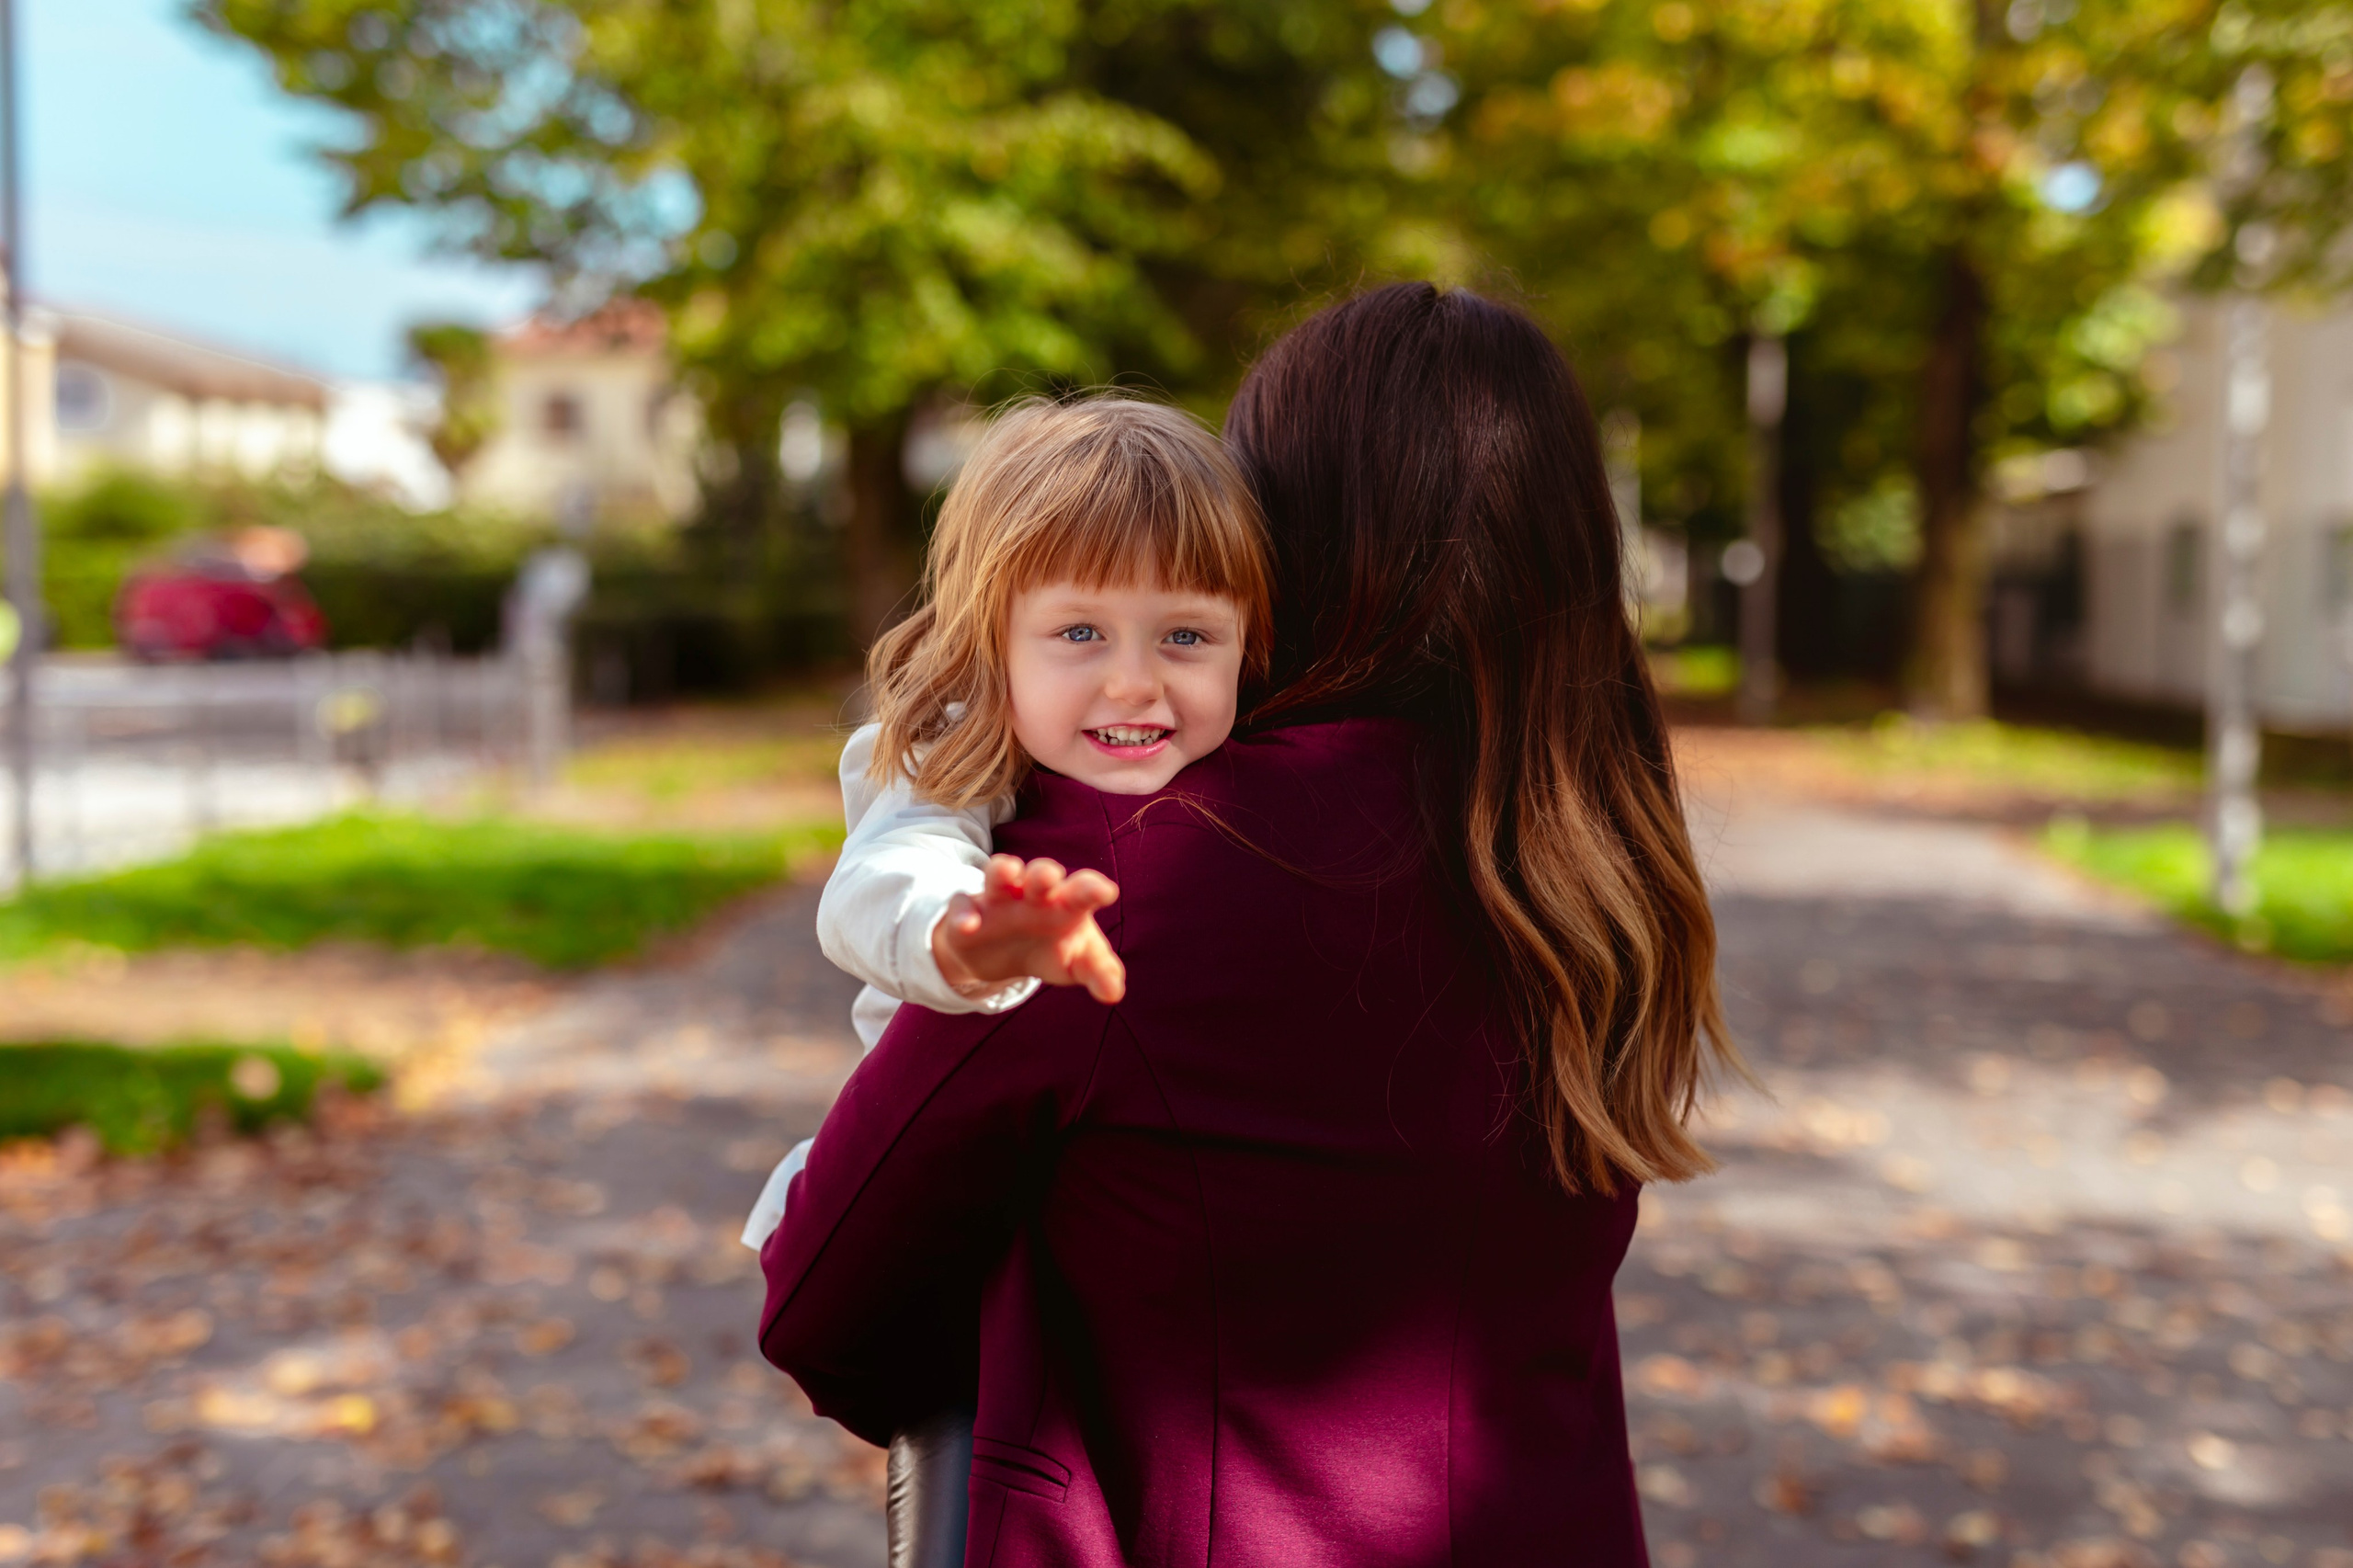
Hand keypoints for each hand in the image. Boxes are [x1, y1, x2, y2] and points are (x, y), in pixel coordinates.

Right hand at [931, 854, 1125, 1005]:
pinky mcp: (969, 912)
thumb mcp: (1077, 962)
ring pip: (999, 874)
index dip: (1092, 889)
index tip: (1106, 893)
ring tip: (1008, 874)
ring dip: (1003, 872)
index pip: (1082, 890)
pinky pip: (962, 905)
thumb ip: (1098, 972)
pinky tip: (969, 926)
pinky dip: (964, 913)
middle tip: (1050, 877)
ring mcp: (999, 900)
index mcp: (1067, 903)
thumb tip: (1114, 993)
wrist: (1003, 953)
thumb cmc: (1053, 947)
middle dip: (1044, 874)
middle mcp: (1033, 895)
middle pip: (1040, 875)